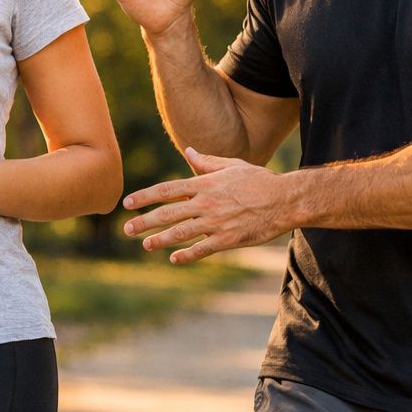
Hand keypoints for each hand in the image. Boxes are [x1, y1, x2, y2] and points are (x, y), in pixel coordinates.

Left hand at [122, 147, 289, 263]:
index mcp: (205, 184)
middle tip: (126, 228)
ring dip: (160, 239)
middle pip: (168, 213)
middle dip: (145, 221)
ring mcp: (216, 223)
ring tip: (145, 244)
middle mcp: (206, 203)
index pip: (167, 190)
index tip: (128, 202)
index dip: (145, 196)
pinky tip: (174, 258)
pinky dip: (187, 255)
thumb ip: (207, 162)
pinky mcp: (228, 239)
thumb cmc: (258, 180)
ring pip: (181, 233)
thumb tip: (188, 152)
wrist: (284, 200)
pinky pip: (202, 249)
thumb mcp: (231, 166)